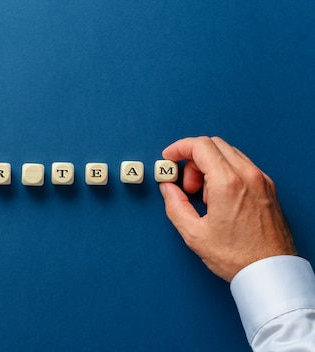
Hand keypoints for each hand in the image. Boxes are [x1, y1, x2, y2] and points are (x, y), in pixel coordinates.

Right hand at [159, 136, 296, 281]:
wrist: (270, 271)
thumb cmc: (237, 256)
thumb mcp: (194, 233)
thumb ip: (175, 205)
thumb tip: (168, 188)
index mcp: (227, 182)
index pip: (200, 146)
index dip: (178, 148)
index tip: (168, 158)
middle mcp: (248, 175)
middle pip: (214, 145)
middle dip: (192, 158)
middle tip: (185, 184)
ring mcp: (261, 180)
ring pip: (228, 153)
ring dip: (209, 165)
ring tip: (203, 195)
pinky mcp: (268, 188)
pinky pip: (241, 166)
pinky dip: (224, 172)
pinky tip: (219, 197)